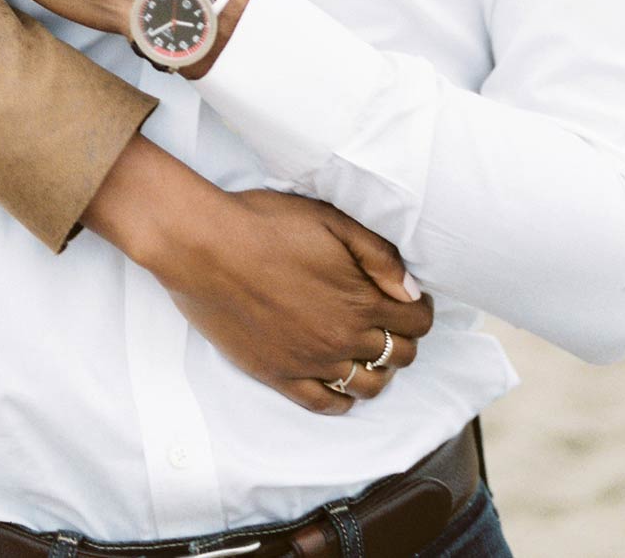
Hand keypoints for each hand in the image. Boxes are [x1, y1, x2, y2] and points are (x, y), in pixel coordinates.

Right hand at [82, 139, 429, 415]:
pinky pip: (325, 404)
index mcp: (360, 299)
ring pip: (368, 386)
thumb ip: (379, 256)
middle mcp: (342, 339)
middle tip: (389, 321)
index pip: (416, 321)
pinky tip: (339, 383)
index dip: (419, 310)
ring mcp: (311, 363)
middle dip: (402, 338)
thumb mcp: (330, 220)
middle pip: (398, 356)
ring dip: (377, 370)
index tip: (410, 300)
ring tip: (365, 350)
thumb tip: (412, 291)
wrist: (205, 247)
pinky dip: (342, 400)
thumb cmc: (265, 224)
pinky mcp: (279, 376)